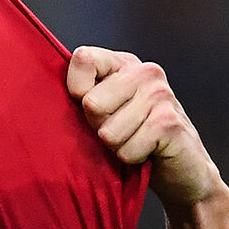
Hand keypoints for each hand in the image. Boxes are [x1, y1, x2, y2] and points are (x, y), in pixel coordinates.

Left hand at [67, 46, 223, 207]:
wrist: (182, 170)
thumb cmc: (134, 141)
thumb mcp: (104, 114)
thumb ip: (83, 96)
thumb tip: (45, 94)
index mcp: (124, 63)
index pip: (82, 58)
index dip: (77, 91)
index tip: (92, 109)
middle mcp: (145, 72)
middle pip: (91, 103)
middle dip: (98, 128)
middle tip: (120, 132)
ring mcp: (160, 94)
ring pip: (108, 132)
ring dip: (116, 148)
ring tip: (135, 143)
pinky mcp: (169, 122)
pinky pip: (127, 150)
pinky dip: (132, 159)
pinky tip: (148, 153)